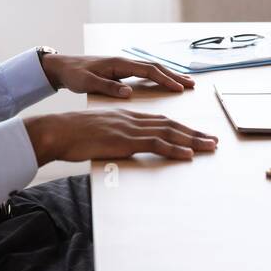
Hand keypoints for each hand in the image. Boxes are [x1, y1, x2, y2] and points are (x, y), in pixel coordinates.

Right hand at [23, 109, 218, 163]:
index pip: (160, 120)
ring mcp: (130, 128)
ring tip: (210, 146)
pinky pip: (157, 144)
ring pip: (169, 132)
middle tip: (212, 140)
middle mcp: (132, 119)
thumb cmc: (71, 134)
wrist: (58, 130)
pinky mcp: (126, 140)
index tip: (194, 133)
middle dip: (194, 132)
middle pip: (170, 124)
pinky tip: (189, 154)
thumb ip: (112, 136)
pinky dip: (175, 149)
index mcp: (126, 116)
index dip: (180, 127)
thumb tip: (118, 145)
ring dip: (193, 140)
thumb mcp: (96, 132)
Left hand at [40, 54, 194, 97]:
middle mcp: (124, 61)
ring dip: (170, 75)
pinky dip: (159, 76)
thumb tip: (128, 92)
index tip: (179, 88)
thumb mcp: (87, 83)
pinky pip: (146, 72)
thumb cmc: (74, 75)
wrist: (63, 66)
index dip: (165, 79)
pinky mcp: (122, 70)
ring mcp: (124, 65)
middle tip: (192, 85)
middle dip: (175, 76)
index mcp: (119, 64)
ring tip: (186, 83)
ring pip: (153, 68)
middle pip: (156, 67)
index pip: (148, 70)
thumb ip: (108, 87)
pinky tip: (166, 82)